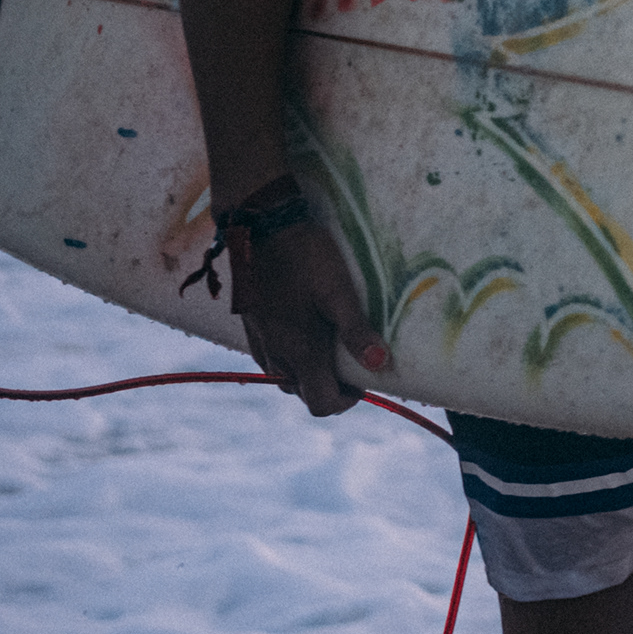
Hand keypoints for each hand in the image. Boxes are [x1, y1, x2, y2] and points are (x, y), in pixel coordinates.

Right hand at [233, 216, 390, 416]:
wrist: (260, 228)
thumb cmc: (304, 257)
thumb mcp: (338, 292)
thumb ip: (356, 331)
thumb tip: (380, 363)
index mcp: (298, 352)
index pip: (321, 405)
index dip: (347, 401)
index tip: (363, 379)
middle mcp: (274, 356)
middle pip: (304, 394)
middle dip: (331, 386)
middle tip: (352, 358)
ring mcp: (259, 343)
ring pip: (287, 378)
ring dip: (311, 373)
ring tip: (332, 344)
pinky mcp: (252, 329)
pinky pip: (273, 360)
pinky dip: (293, 358)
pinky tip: (307, 332)